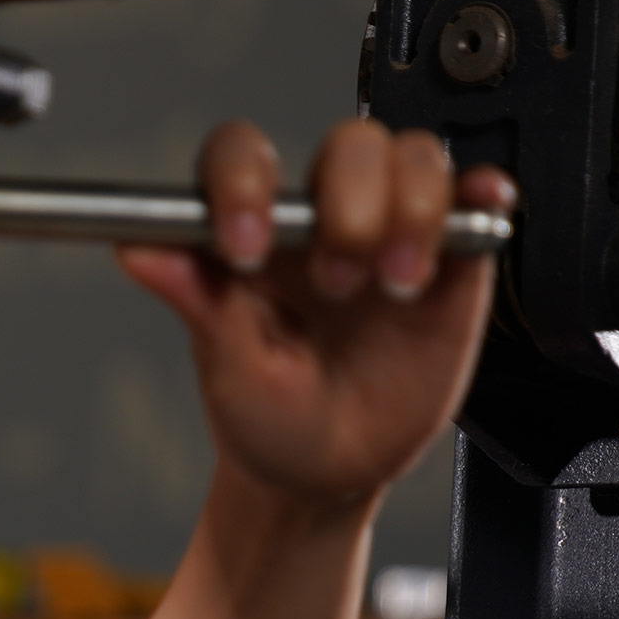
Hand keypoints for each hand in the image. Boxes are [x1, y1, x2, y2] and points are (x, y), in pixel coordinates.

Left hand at [118, 118, 510, 509]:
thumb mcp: (231, 374)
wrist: (334, 474)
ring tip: (396, 285)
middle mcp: (322, 216)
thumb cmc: (269, 420)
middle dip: (348, 206)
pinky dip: (483, 193)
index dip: (243, 183)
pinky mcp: (451, 258)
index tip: (246, 245)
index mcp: (253, 231)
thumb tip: (135, 248)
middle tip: (337, 282)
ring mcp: (390, 229)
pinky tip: (480, 209)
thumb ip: (198, 304)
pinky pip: (475, 198)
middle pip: (347, 144)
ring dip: (411, 211)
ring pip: (415, 157)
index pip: (242, 156)